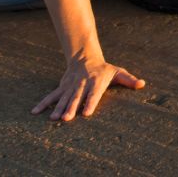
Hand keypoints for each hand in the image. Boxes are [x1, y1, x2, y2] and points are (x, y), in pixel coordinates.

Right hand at [31, 57, 146, 120]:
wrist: (84, 57)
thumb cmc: (104, 69)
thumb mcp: (117, 72)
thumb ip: (128, 80)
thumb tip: (142, 84)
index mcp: (96, 82)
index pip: (93, 94)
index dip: (90, 103)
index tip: (86, 113)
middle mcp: (81, 84)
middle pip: (76, 97)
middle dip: (71, 108)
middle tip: (67, 119)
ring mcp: (70, 86)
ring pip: (63, 98)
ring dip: (57, 108)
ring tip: (53, 119)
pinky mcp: (62, 87)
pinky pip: (51, 96)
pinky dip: (43, 104)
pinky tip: (35, 112)